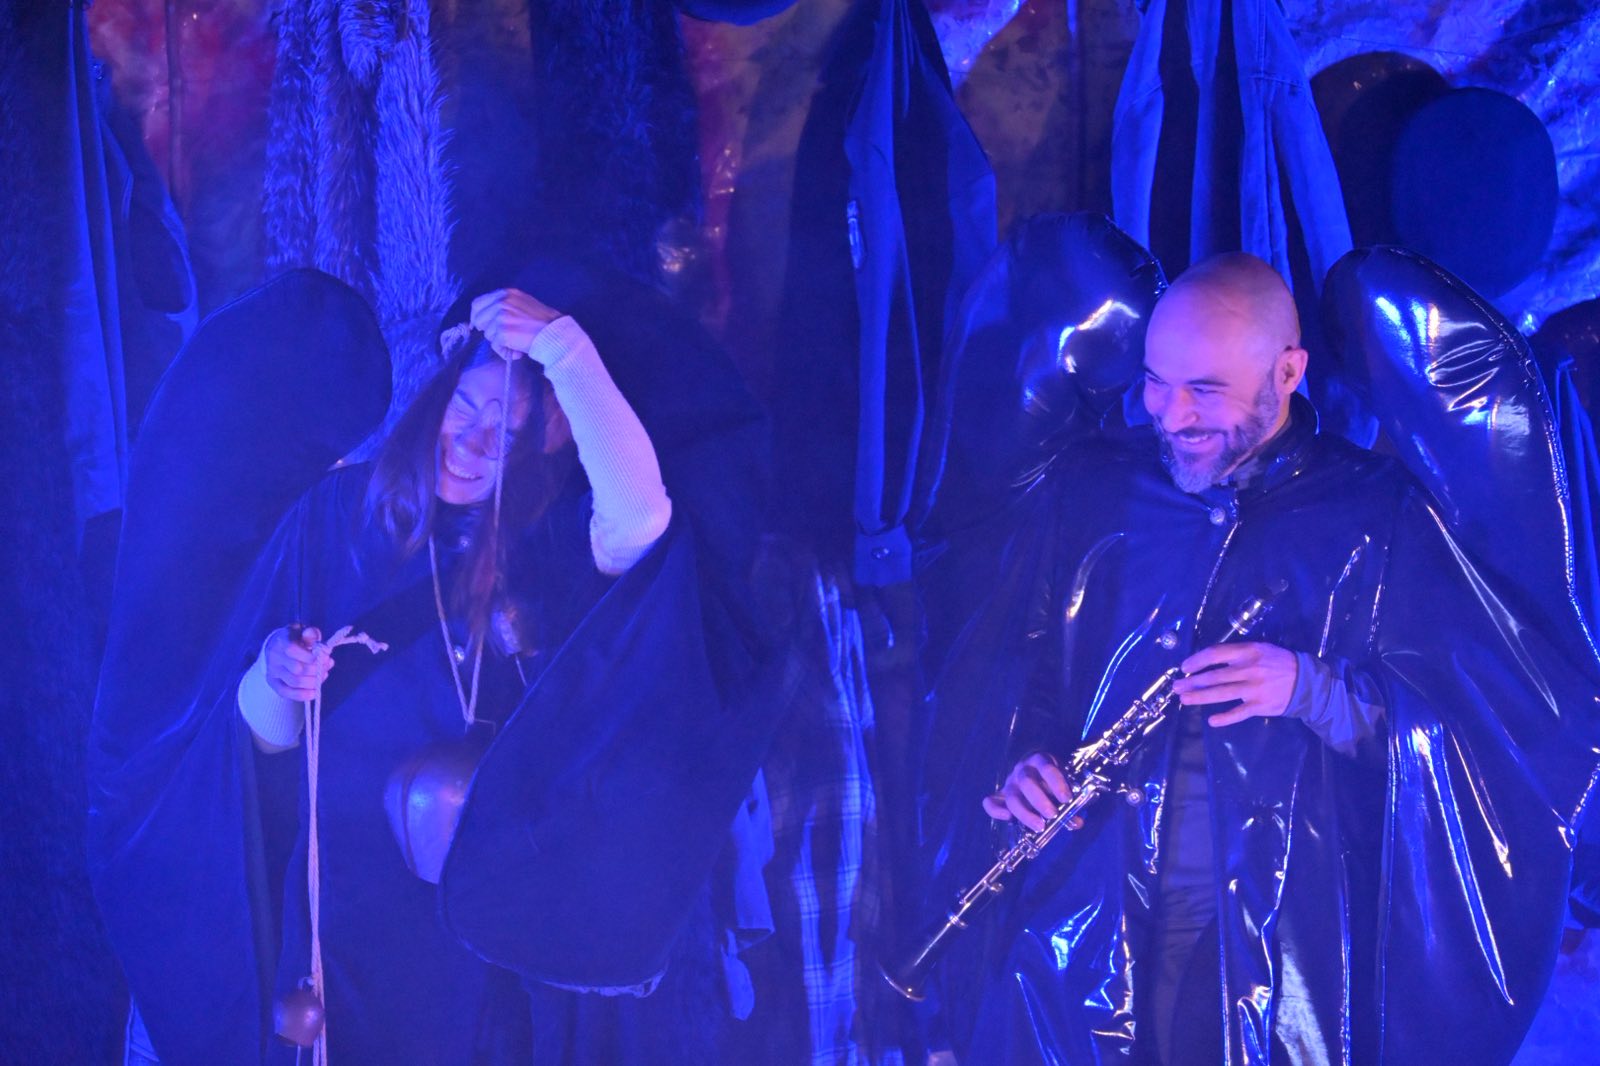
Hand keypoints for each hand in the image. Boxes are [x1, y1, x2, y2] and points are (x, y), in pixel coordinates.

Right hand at [263, 625, 332, 701]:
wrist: (275, 647)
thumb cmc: (294, 639)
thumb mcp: (302, 631)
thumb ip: (310, 634)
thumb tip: (315, 637)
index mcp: (281, 642)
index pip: (293, 651)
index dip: (312, 656)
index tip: (327, 656)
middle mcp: (274, 658)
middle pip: (297, 669)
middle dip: (317, 670)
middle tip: (328, 666)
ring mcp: (272, 672)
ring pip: (295, 682)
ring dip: (314, 682)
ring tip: (324, 675)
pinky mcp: (273, 683)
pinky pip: (287, 693)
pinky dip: (303, 695)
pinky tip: (314, 692)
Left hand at [469, 288, 562, 360]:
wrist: (555, 334)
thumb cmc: (543, 322)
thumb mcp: (523, 305)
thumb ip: (505, 306)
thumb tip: (487, 318)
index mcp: (506, 293)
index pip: (478, 303)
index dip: (477, 316)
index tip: (480, 326)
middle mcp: (501, 302)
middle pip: (479, 320)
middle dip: (489, 331)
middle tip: (504, 337)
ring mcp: (501, 316)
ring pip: (488, 334)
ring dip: (500, 342)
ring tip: (516, 344)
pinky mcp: (502, 331)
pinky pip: (495, 346)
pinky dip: (505, 351)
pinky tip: (517, 351)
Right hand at [982, 752, 1071, 831]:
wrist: (1034, 772)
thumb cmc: (1052, 781)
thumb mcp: (1062, 785)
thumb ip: (1070, 803)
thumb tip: (1076, 822)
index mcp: (1040, 761)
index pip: (1046, 768)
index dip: (1056, 782)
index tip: (1066, 798)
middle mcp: (1022, 770)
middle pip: (1027, 783)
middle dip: (1040, 800)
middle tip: (1053, 815)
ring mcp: (1010, 783)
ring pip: (1012, 796)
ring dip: (1026, 813)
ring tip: (1040, 826)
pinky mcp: (1001, 796)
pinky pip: (991, 802)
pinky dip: (995, 810)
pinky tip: (1007, 818)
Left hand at [1172, 641, 1296, 726]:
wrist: (1305, 681)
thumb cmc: (1278, 662)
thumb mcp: (1259, 648)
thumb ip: (1237, 653)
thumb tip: (1208, 660)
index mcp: (1247, 652)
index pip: (1215, 654)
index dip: (1197, 661)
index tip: (1184, 668)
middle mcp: (1248, 669)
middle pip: (1214, 676)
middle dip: (1192, 682)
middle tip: (1176, 687)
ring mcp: (1254, 689)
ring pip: (1221, 693)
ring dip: (1200, 697)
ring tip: (1184, 700)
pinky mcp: (1260, 705)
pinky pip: (1238, 713)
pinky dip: (1225, 718)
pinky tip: (1212, 721)